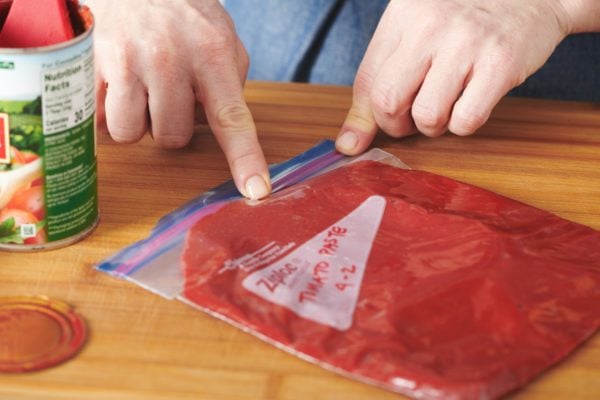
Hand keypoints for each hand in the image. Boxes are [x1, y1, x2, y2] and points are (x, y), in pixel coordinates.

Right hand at [87, 0, 270, 198]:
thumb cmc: (184, 14)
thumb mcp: (223, 38)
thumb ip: (231, 83)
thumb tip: (225, 128)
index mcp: (211, 55)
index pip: (231, 118)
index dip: (244, 158)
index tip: (256, 189)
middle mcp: (169, 59)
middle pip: (172, 137)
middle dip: (172, 125)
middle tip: (169, 93)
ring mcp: (126, 61)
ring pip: (131, 133)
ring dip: (137, 121)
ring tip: (141, 89)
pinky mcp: (90, 64)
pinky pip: (97, 118)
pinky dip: (107, 110)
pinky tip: (116, 84)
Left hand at [336, 0, 573, 153]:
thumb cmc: (464, 20)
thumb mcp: (416, 32)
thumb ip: (380, 79)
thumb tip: (348, 144)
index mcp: (401, 16)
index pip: (365, 83)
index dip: (367, 119)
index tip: (366, 137)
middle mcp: (429, 25)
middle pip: (388, 102)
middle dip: (397, 126)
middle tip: (413, 119)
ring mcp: (466, 43)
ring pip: (427, 117)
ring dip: (434, 127)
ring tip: (447, 105)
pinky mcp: (500, 63)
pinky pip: (467, 121)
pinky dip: (465, 125)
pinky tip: (472, 102)